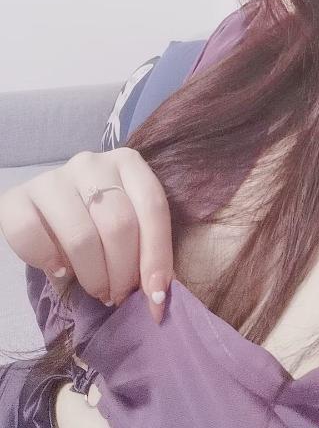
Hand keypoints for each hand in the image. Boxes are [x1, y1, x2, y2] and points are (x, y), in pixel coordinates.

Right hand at [0, 147, 172, 324]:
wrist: (48, 210)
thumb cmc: (99, 220)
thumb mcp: (131, 223)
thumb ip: (147, 247)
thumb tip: (159, 296)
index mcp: (128, 162)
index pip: (153, 207)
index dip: (157, 256)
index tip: (156, 297)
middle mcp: (92, 163)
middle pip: (119, 225)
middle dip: (124, 272)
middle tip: (120, 295)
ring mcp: (54, 177)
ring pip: (81, 237)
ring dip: (93, 275)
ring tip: (97, 290)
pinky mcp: (18, 196)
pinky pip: (31, 235)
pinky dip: (47, 261)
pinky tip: (59, 270)